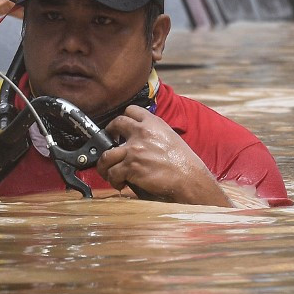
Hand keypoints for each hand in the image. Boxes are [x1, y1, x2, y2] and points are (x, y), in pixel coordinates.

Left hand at [96, 105, 231, 206]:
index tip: (118, 128)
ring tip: (110, 172)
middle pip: (114, 125)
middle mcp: (142, 132)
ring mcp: (134, 149)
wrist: (189, 178)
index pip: (130, 110)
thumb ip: (153, 133)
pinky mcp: (131, 166)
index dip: (121, 119)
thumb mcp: (169, 137)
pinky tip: (120, 183)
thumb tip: (139, 137)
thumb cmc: (183, 162)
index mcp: (153, 123)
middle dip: (107, 135)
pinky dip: (114, 180)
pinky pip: (112, 173)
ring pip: (106, 155)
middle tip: (109, 145)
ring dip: (105, 165)